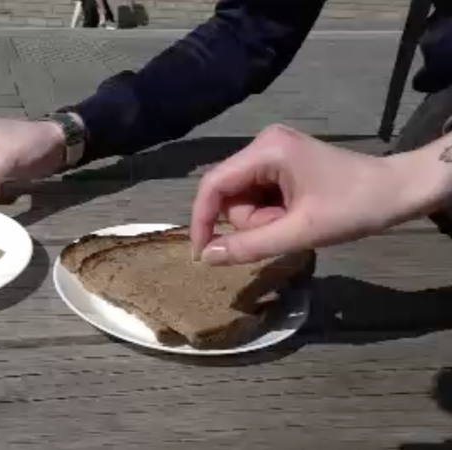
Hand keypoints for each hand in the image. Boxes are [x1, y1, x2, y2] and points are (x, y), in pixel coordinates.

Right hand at [190, 124, 413, 264]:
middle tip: (285, 230)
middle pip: (229, 192)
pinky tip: (295, 215)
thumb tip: (207, 257)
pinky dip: (270, 212)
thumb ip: (250, 246)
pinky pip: (257, 193)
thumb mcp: (300, 232)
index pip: (213, 184)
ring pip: (242, 196)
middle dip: (250, 220)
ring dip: (262, 219)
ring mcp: (272, 150)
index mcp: (266, 150)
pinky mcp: (281, 161)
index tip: (202, 254)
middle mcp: (263, 143)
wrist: (399, 190)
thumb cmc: (354, 208)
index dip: (202, 220)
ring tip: (295, 223)